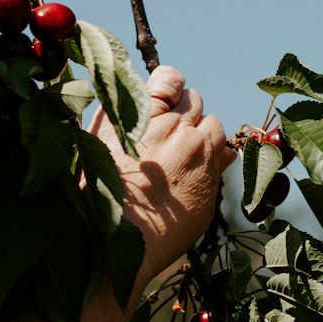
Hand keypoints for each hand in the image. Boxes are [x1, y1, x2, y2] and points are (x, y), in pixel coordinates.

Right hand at [88, 66, 234, 280]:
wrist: (116, 244)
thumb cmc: (98, 193)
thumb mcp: (98, 142)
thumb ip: (122, 114)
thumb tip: (142, 96)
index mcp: (141, 113)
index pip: (170, 78)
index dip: (170, 86)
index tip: (166, 99)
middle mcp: (174, 127)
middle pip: (194, 101)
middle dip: (185, 114)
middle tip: (169, 136)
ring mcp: (197, 154)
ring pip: (213, 126)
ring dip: (202, 135)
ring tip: (182, 157)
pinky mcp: (211, 181)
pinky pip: (224, 155)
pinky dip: (213, 159)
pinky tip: (194, 174)